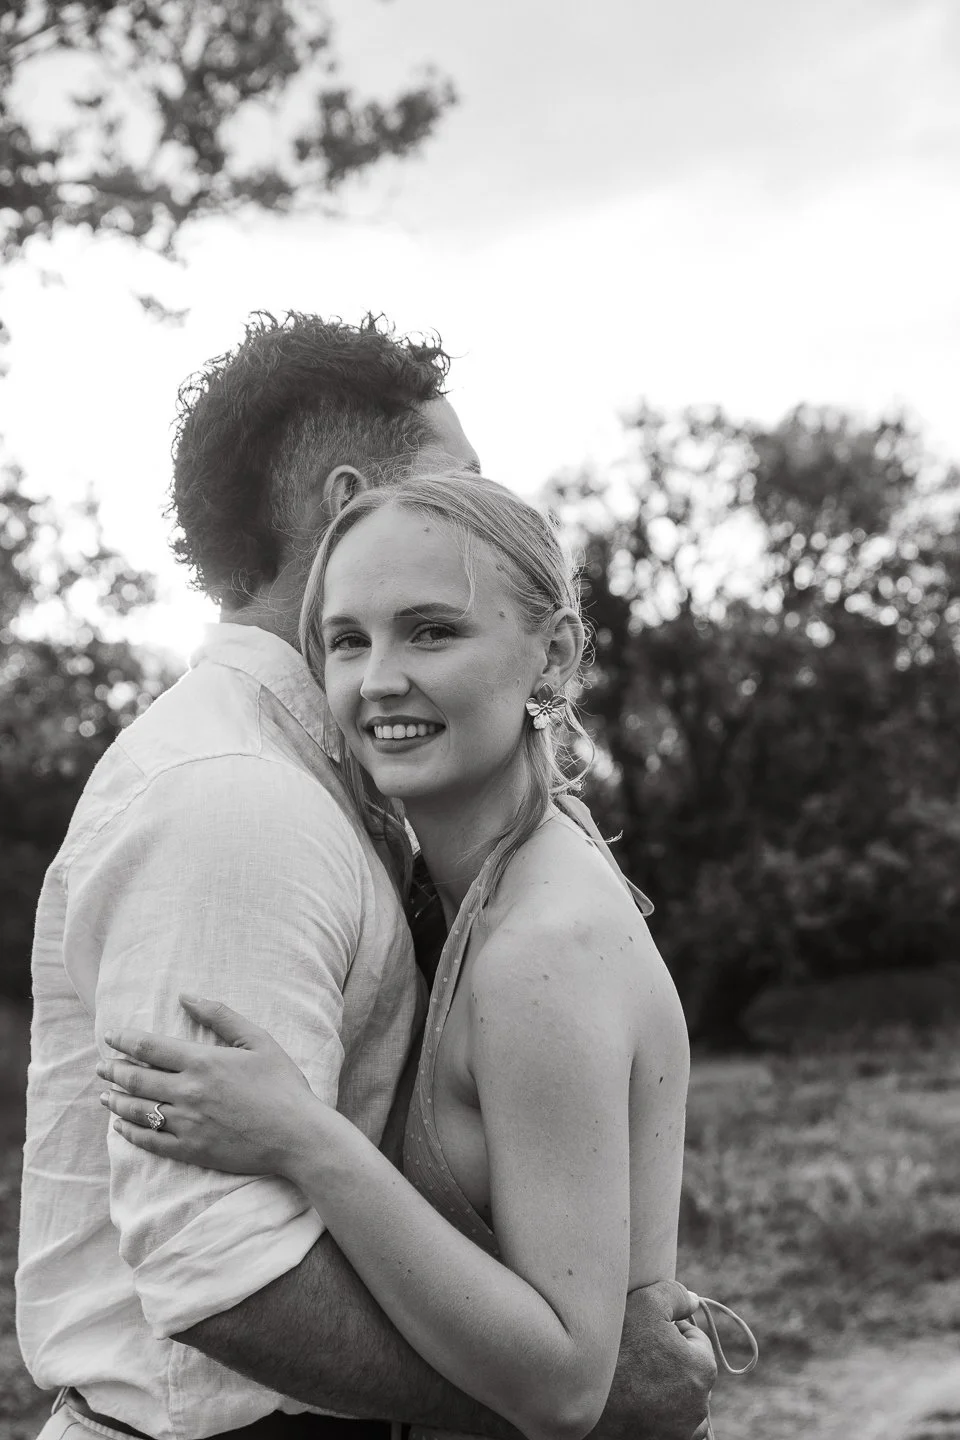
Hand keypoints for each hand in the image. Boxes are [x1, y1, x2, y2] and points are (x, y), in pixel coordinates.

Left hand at [96, 995, 323, 1175]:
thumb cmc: (282, 1084)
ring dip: (116, 1100)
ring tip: (104, 1095)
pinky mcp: (190, 1150)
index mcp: (203, 1062)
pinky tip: (121, 1126)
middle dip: (113, 1070)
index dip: (124, 1041)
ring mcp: (186, 1123)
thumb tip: (187, 996)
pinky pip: (149, 1141)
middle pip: (135, 1078)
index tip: (110, 1037)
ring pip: (137, 1110)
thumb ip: (221, 1016)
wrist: (296, 1135)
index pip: (149, 1047)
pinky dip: (130, 1132)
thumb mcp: (258, 1040)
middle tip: (101, 1066)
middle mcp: (187, 1092)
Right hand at [591, 1279, 716, 1439]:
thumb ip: (676, 1295)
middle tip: (636, 1354)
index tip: (646, 1332)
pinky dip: (654, 1415)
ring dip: (664, 1391)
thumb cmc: (617, 1348)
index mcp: (703, 1369)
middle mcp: (699, 1407)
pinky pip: (666, 1426)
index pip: (695, 1339)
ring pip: (679, 1402)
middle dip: (668, 1361)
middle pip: (687, 1371)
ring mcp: (681, 1432)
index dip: (670, 1330)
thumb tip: (693, 1301)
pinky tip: (633, 1403)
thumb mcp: (646, 1303)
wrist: (580, 1394)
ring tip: (632, 1380)